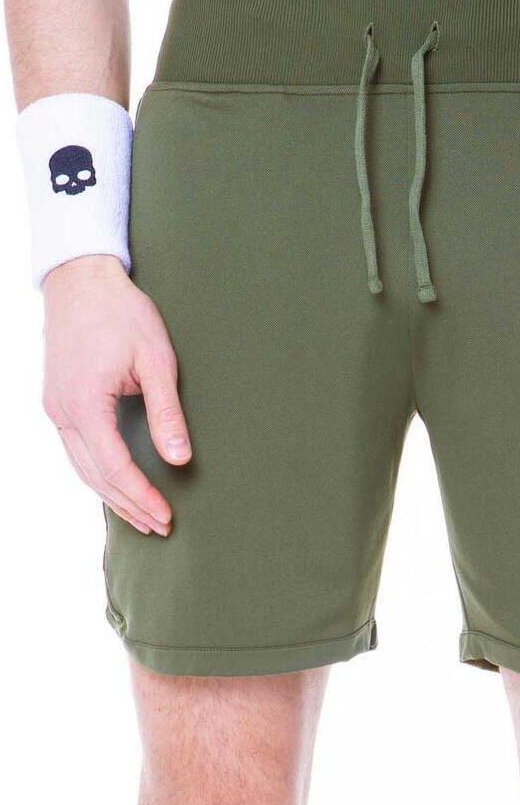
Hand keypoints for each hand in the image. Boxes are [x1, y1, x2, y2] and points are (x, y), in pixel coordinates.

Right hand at [42, 255, 191, 535]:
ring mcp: (55, 407)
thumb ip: (167, 413)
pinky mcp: (57, 401)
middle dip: (129, 505)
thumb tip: (179, 459)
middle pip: (95, 477)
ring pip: (82, 468)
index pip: (115, 468)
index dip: (142, 496)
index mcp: (84, 403)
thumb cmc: (121, 312)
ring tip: (143, 516)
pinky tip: (118, 485)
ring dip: (113, 495)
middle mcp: (62, 411)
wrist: (81, 278)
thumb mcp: (156, 360)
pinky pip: (76, 450)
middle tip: (161, 526)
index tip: (167, 516)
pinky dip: (98, 474)